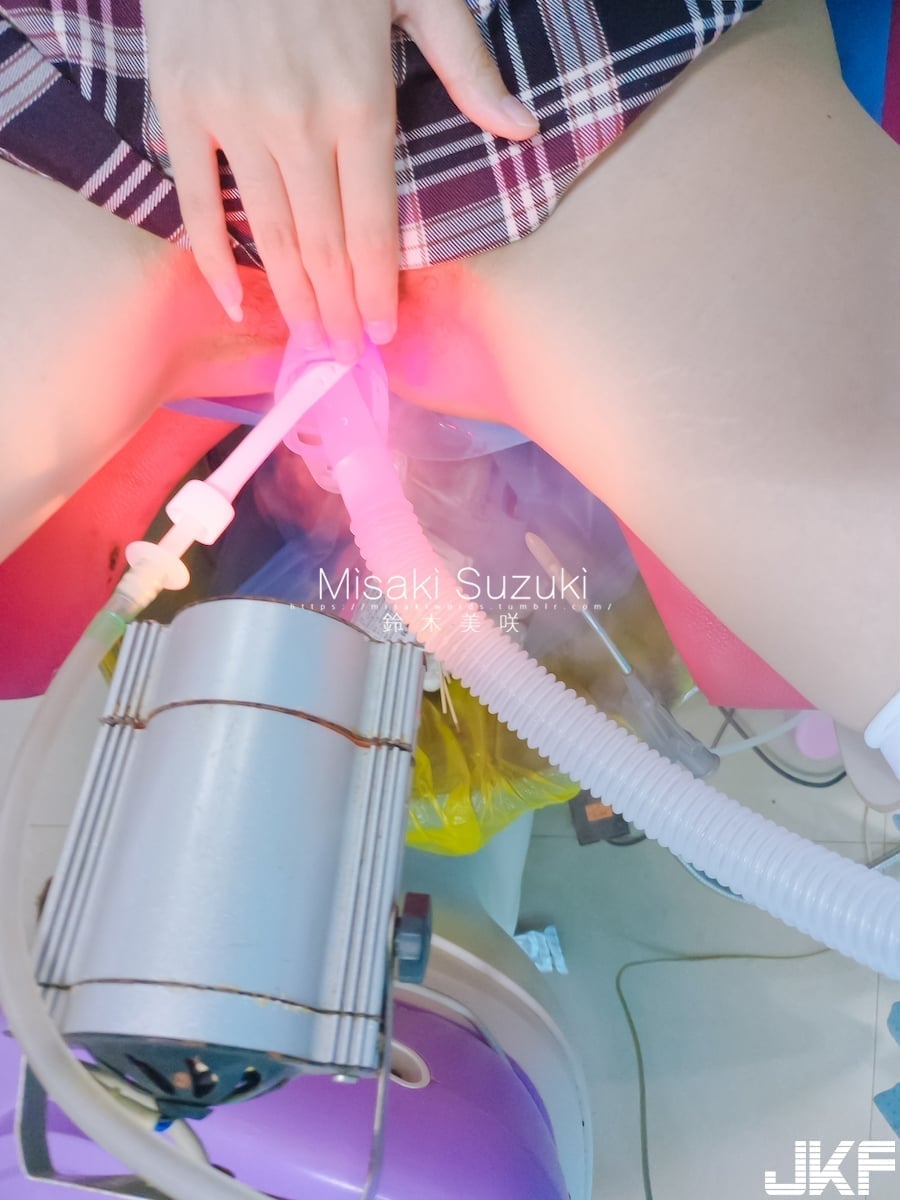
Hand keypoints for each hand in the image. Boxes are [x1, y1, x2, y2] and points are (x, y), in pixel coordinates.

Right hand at [143, 0, 538, 362]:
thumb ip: (468, 68)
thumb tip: (522, 130)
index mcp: (360, 104)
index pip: (374, 228)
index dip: (378, 290)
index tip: (381, 336)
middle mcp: (298, 125)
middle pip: (324, 246)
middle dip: (337, 309)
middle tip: (342, 358)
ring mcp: (235, 120)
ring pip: (269, 235)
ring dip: (291, 298)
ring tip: (305, 342)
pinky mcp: (184, 107)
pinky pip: (197, 202)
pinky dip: (211, 258)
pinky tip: (233, 302)